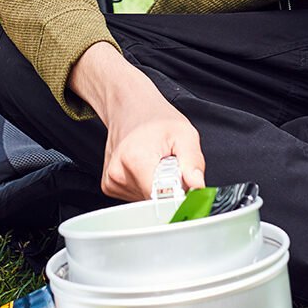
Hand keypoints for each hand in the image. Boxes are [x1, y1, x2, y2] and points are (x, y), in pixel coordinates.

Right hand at [101, 86, 206, 200]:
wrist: (129, 107)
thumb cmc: (154, 118)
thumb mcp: (184, 133)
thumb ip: (193, 162)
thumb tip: (198, 188)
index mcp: (136, 159)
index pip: (159, 199)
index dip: (177, 195)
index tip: (182, 184)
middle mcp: (118, 173)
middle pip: (153, 200)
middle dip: (168, 189)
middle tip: (168, 165)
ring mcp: (111, 181)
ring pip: (145, 201)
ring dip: (156, 188)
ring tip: (155, 163)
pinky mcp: (109, 185)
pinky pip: (135, 197)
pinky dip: (145, 186)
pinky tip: (144, 168)